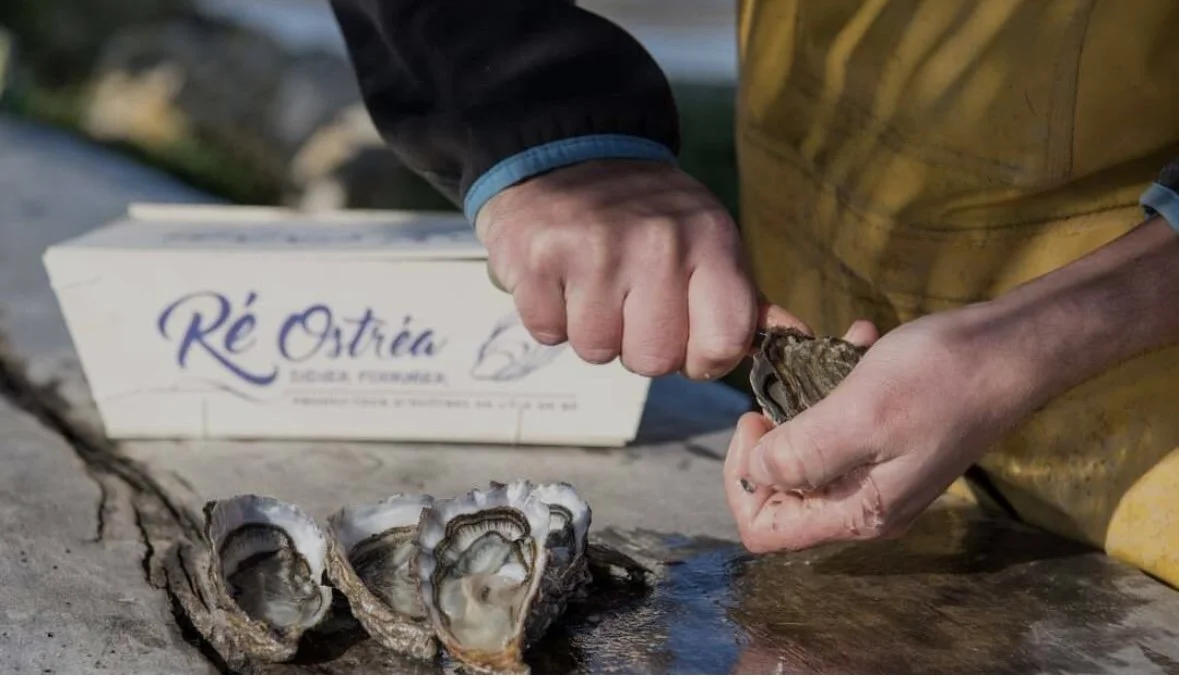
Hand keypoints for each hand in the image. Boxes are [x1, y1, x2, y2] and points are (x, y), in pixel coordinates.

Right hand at [474, 159, 763, 379]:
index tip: (684, 339)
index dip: (701, 359)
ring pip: (597, 351)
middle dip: (636, 344)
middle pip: (653, 360)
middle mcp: (658, 243)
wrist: (567, 153)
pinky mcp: (539, 258)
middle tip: (628, 302)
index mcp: (710, 240)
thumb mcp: (706, 241)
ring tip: (592, 285)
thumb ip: (745, 300)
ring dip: (590, 330)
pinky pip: (548, 333)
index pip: (724, 343)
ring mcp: (595, 250)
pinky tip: (561, 279)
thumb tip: (798, 339)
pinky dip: (550, 316)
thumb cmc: (646, 215)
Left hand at [723, 304, 1043, 552]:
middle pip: (780, 495)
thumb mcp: (859, 415)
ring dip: (802, 403)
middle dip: (769, 437)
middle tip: (779, 390)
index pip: (762, 530)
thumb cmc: (941, 379)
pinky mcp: (890, 442)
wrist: (1013, 348)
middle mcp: (865, 505)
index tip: (755, 420)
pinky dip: (834, 385)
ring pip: (806, 454)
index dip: (742, 478)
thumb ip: (800, 453)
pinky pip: (840, 425)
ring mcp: (879, 475)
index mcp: (857, 513)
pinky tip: (855, 343)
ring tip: (821, 357)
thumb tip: (756, 470)